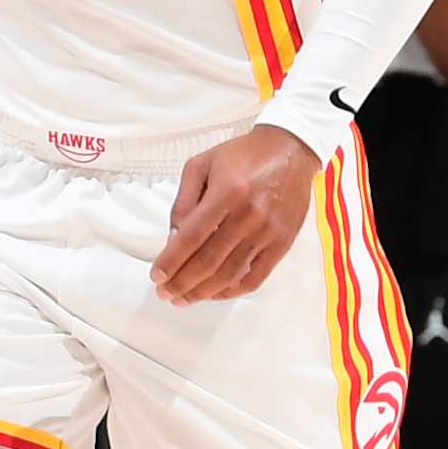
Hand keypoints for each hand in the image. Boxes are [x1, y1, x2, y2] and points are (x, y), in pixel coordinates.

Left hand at [151, 125, 319, 304]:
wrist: (290, 150)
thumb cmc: (244, 156)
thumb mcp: (201, 165)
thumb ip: (183, 202)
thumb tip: (173, 240)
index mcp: (227, 192)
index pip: (192, 237)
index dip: (171, 261)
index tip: (157, 276)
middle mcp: (250, 214)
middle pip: (209, 261)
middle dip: (182, 283)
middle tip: (165, 292)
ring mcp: (269, 231)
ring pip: (230, 274)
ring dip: (203, 292)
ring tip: (183, 298)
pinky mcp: (282, 242)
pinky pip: (255, 277)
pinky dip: (232, 291)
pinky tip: (214, 293)